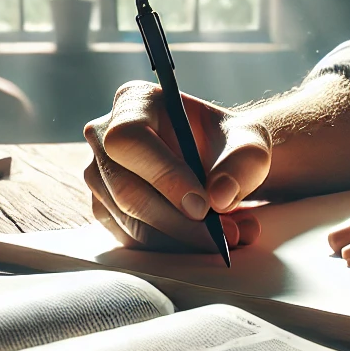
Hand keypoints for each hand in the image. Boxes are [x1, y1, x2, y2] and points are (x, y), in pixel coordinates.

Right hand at [84, 81, 270, 250]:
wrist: (220, 164)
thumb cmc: (229, 145)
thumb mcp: (250, 145)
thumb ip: (241, 165)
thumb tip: (218, 197)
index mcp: (134, 102)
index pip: (129, 140)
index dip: (164, 175)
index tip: (203, 206)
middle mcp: (104, 135)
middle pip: (125, 189)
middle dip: (178, 222)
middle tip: (224, 236)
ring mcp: (98, 174)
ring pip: (128, 221)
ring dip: (181, 239)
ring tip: (229, 236)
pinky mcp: (103, 208)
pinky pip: (130, 239)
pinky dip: (171, 247)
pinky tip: (205, 239)